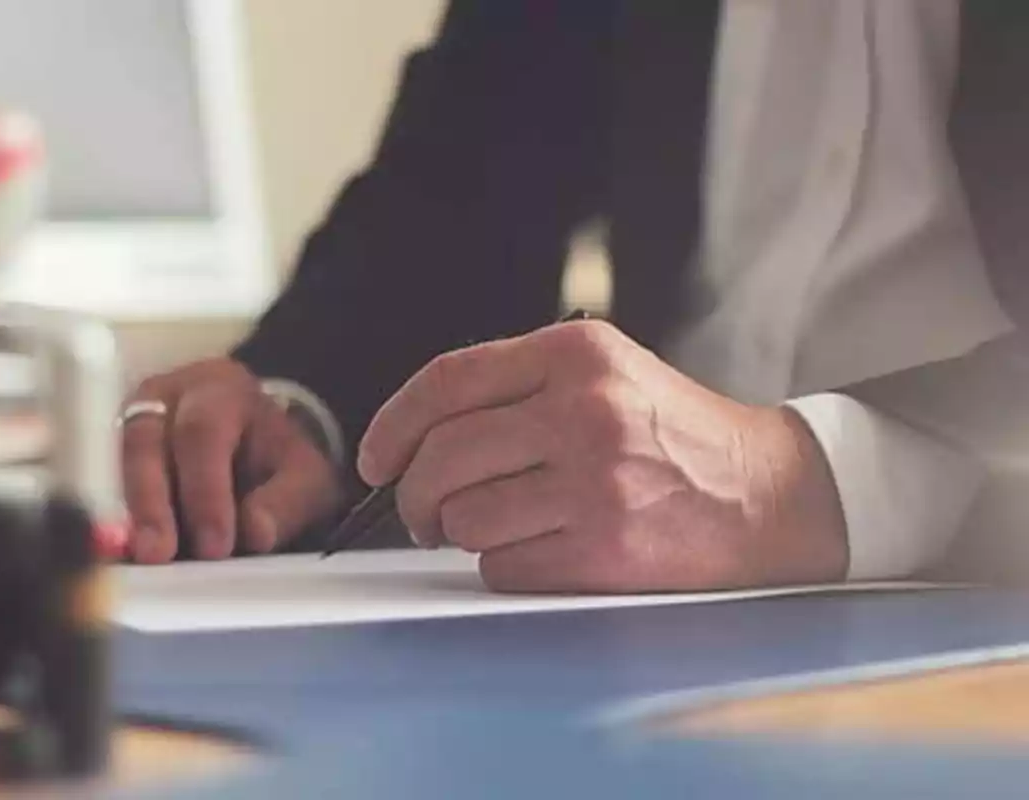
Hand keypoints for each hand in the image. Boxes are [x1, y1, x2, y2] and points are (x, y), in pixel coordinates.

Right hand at [121, 359, 342, 562]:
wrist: (255, 446)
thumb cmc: (276, 460)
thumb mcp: (304, 477)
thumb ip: (286, 502)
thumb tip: (255, 532)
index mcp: (219, 389)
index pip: (203, 432)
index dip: (205, 490)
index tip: (215, 545)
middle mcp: (165, 395)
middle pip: (145, 439)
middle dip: (151, 501)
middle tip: (158, 554)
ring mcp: (128, 419)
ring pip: (112, 458)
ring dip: (123, 511)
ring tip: (135, 558)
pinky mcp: (109, 449)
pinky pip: (99, 479)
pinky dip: (108, 515)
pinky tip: (118, 551)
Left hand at [357, 319, 847, 592]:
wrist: (764, 493)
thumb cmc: (671, 433)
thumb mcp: (604, 374)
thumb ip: (517, 389)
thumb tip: (414, 441)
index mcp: (576, 353)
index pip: (447, 380)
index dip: (392, 423)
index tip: (374, 458)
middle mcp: (583, 410)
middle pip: (442, 457)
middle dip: (414, 494)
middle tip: (420, 510)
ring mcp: (594, 482)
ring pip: (464, 519)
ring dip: (461, 533)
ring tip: (496, 526)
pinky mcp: (603, 548)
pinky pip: (502, 566)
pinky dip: (504, 565)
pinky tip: (541, 548)